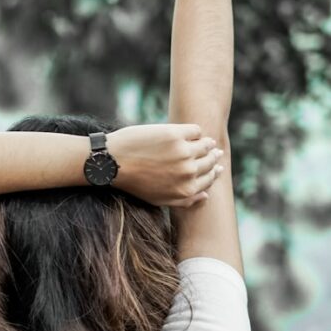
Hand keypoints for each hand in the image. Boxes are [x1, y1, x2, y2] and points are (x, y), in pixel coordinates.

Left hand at [106, 123, 223, 207]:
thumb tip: (206, 195)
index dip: (214, 171)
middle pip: (210, 161)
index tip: (217, 165)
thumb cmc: (134, 182)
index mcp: (186, 190)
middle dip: (214, 157)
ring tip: (206, 141)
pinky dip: (195, 131)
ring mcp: (184, 152)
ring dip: (207, 143)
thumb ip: (185, 200)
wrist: (113, 162)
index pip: (210, 179)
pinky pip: (195, 130)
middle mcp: (188, 172)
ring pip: (206, 145)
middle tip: (215, 151)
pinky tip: (190, 133)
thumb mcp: (159, 200)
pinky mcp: (176, 134)